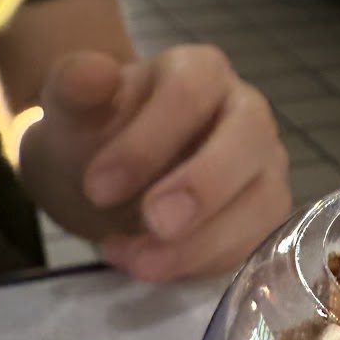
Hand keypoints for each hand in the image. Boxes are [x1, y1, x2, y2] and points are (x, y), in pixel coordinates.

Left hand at [22, 45, 291, 281]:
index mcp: (201, 71)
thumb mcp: (73, 109)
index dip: (148, 142)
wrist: (109, 181)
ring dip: (203, 240)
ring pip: (260, 200)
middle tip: (153, 223)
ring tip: (137, 262)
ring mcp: (264, 166)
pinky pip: (256, 243)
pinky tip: (153, 267)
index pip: (189, 94)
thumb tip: (91, 72)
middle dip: (201, 188)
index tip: (98, 187)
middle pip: (246, 140)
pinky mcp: (266, 216)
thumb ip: (76, 87)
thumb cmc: (99, 135)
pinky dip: (205, 262)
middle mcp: (247, 112)